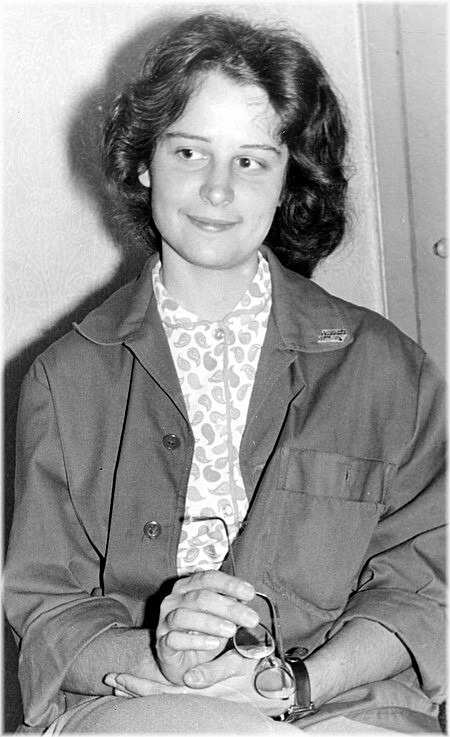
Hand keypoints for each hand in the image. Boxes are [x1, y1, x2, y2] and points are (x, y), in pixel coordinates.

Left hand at [105, 651, 291, 717]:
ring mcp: (202, 697)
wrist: (280, 683)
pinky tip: (153, 681)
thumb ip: (214, 672)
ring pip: (165, 696)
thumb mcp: (238, 667)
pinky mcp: (208, 694)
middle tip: (111, 680)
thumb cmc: (260, 672)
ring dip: (144, 689)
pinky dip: (161, 687)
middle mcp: (197, 697)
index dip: (139, 686)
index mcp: (202, 692)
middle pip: (158, 698)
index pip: (162, 693)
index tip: (117, 678)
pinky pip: (178, 693)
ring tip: (123, 683)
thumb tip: (190, 678)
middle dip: (134, 689)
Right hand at [155, 570, 258, 684]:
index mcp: (188, 587)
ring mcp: (165, 621)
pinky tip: (213, 644)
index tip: (250, 594)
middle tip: (251, 619)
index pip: (208, 578)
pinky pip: (175, 639)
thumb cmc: (203, 636)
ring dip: (211, 623)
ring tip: (231, 631)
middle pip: (200, 597)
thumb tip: (245, 599)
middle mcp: (174, 600)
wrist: (183, 665)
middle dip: (228, 607)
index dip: (229, 584)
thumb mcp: (220, 620)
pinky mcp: (162, 643)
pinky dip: (195, 641)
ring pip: (184, 616)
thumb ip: (230, 608)